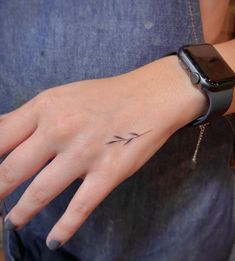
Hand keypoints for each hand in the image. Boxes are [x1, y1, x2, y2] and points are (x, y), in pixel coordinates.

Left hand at [0, 56, 204, 248]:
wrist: (149, 97)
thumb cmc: (106, 95)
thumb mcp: (63, 96)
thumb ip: (33, 116)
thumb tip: (4, 133)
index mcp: (45, 107)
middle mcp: (60, 130)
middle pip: (12, 170)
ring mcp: (84, 153)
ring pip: (40, 193)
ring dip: (21, 213)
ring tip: (13, 221)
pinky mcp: (108, 172)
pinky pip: (80, 207)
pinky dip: (65, 227)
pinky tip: (54, 239)